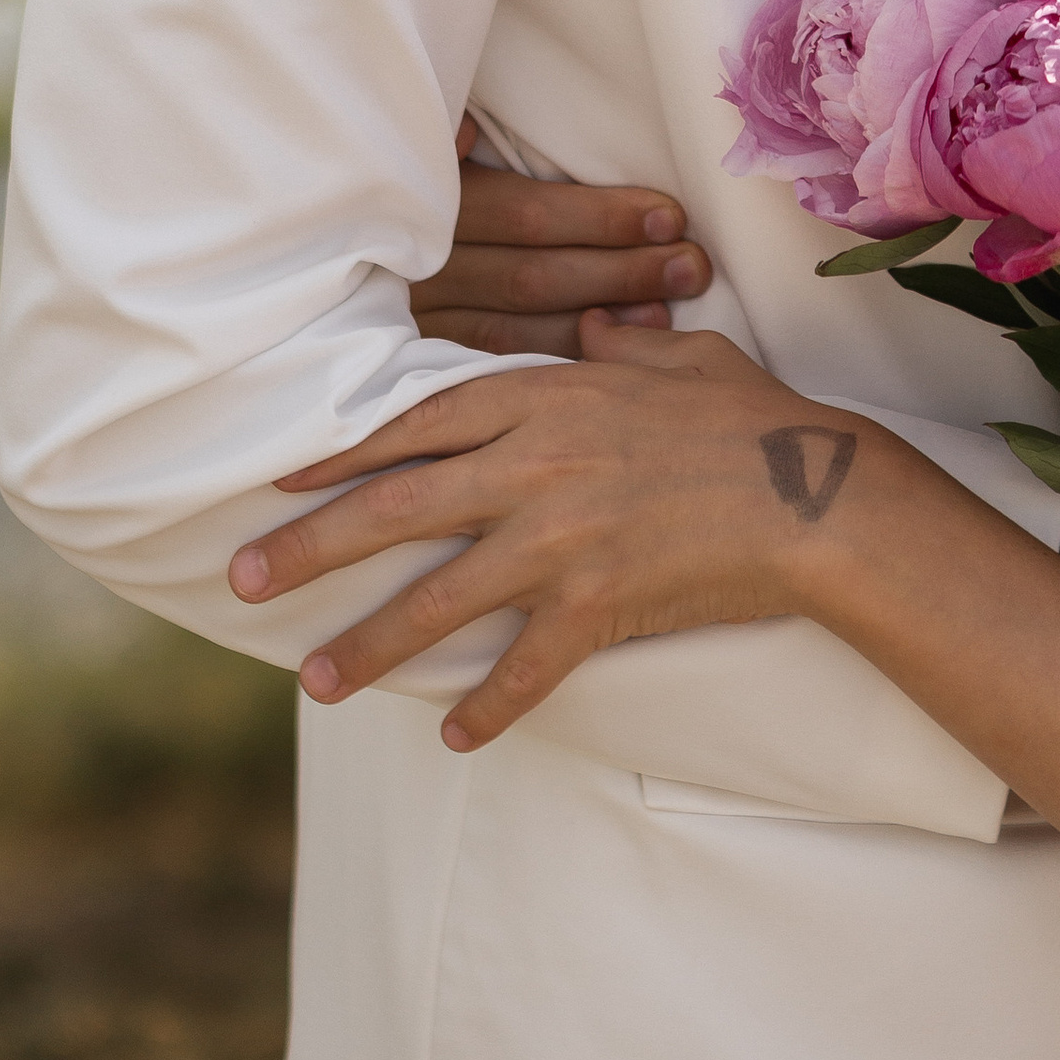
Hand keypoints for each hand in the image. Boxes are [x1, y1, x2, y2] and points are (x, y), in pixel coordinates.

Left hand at [229, 320, 854, 749]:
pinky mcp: (597, 604)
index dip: (341, 454)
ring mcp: (562, 540)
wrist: (818, 495)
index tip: (279, 479)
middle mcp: (536, 467)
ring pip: (438, 598)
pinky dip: (484, 706)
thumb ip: (622, 347)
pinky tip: (451, 732)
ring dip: (368, 644)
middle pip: (395, 509)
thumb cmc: (752, 418)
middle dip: (308, 548)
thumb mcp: (681, 359)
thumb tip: (593, 327)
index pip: (416, 423)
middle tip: (240, 579)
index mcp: (546, 398)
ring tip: (313, 679)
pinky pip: (522, 667)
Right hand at [411, 128, 710, 354]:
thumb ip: (449, 136)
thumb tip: (469, 130)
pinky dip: (556, 364)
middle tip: (692, 266)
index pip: (523, 215)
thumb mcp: (414, 140)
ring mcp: (408, 323)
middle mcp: (411, 269)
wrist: (336, 239)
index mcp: (418, 203)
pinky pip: (491, 370)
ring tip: (668, 310)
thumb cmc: (397, 175)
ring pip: (514, 332)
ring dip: (599, 323)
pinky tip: (610, 360)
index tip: (668, 216)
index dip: (599, 218)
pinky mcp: (411, 362)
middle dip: (620, 272)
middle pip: (529, 279)